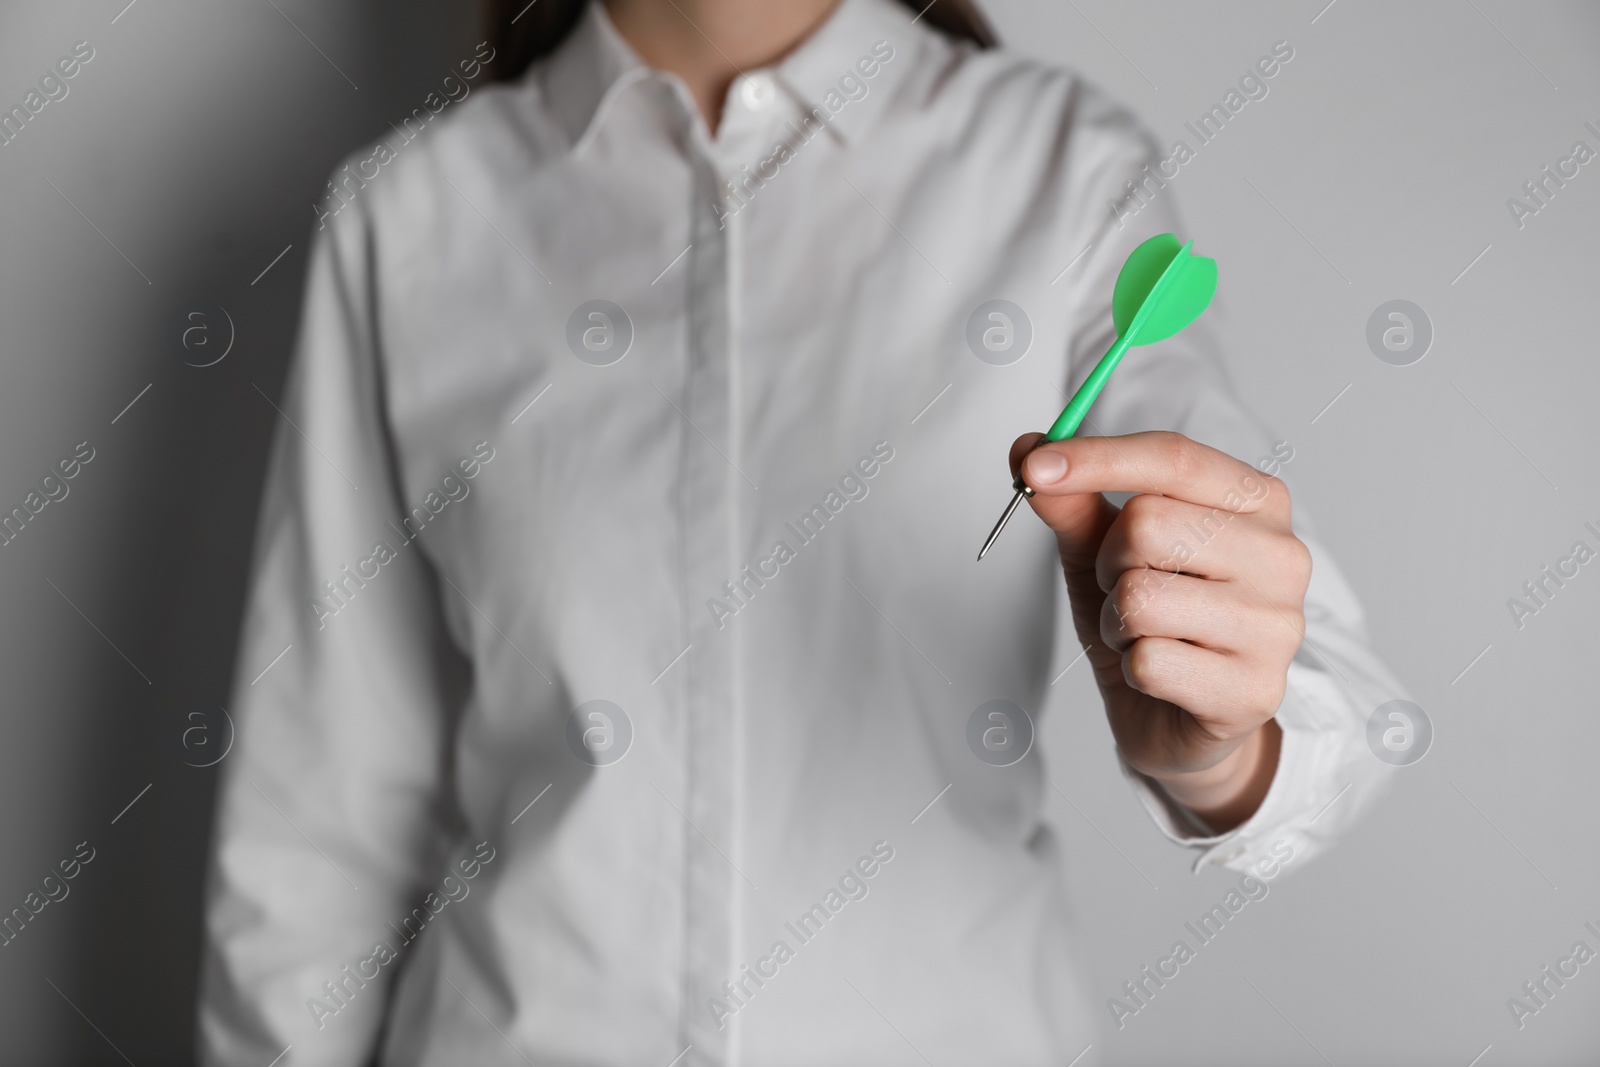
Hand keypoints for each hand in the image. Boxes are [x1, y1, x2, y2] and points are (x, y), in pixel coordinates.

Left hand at [1010, 430, 1310, 831]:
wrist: (1177, 719)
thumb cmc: (1151, 621)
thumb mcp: (1102, 550)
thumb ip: (1072, 500)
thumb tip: (1027, 448)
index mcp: (1256, 501)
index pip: (1173, 458)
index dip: (1097, 458)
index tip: (1033, 467)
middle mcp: (1282, 555)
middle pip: (1148, 523)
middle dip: (1108, 561)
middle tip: (1125, 589)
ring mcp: (1276, 625)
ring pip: (1142, 597)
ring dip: (1117, 621)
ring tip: (1143, 634)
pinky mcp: (1255, 690)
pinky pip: (1149, 661)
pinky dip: (1131, 668)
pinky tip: (1160, 676)